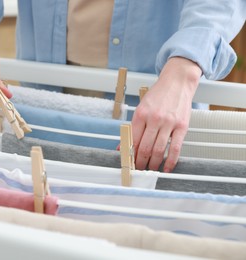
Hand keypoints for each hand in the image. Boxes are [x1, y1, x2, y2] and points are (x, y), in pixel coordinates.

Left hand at [131, 57, 201, 172]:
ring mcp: (169, 123)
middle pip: (145, 147)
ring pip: (159, 150)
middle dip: (140, 162)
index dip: (130, 154)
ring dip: (153, 164)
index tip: (129, 163)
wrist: (177, 82)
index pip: (133, 140)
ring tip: (150, 170)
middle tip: (138, 169)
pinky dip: (171, 161)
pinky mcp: (182, 126)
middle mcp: (154, 119)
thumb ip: (133, 128)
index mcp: (141, 114)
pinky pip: (176, 148)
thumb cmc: (158, 95)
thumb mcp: (141, 108)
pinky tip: (166, 168)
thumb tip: (123, 146)